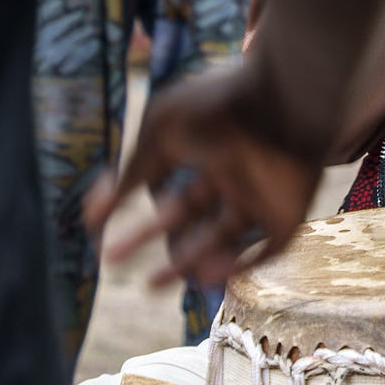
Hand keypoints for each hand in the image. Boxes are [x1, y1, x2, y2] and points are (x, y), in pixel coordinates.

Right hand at [83, 54, 322, 288]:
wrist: (282, 100)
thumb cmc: (218, 108)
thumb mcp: (159, 131)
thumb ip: (131, 170)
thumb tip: (95, 212)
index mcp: (206, 150)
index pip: (169, 191)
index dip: (138, 209)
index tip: (100, 224)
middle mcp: (233, 175)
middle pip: (189, 217)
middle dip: (149, 239)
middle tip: (111, 259)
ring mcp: (261, 195)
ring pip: (222, 238)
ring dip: (187, 263)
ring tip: (150, 285)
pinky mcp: (289, 213)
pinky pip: (263, 249)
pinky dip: (235, 266)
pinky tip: (202, 276)